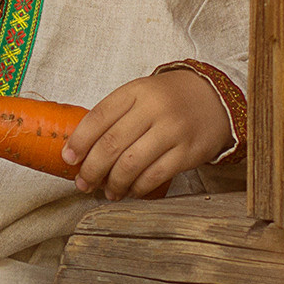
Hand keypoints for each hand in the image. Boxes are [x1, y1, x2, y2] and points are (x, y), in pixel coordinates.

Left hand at [62, 70, 231, 200]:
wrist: (215, 100)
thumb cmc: (169, 101)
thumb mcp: (141, 95)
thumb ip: (115, 115)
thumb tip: (82, 151)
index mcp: (136, 91)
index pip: (98, 117)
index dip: (79, 141)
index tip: (68, 159)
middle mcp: (154, 109)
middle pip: (111, 144)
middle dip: (91, 169)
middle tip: (83, 183)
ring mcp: (173, 130)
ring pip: (131, 164)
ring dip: (113, 183)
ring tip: (107, 192)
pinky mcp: (188, 152)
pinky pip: (155, 176)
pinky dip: (137, 188)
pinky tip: (130, 191)